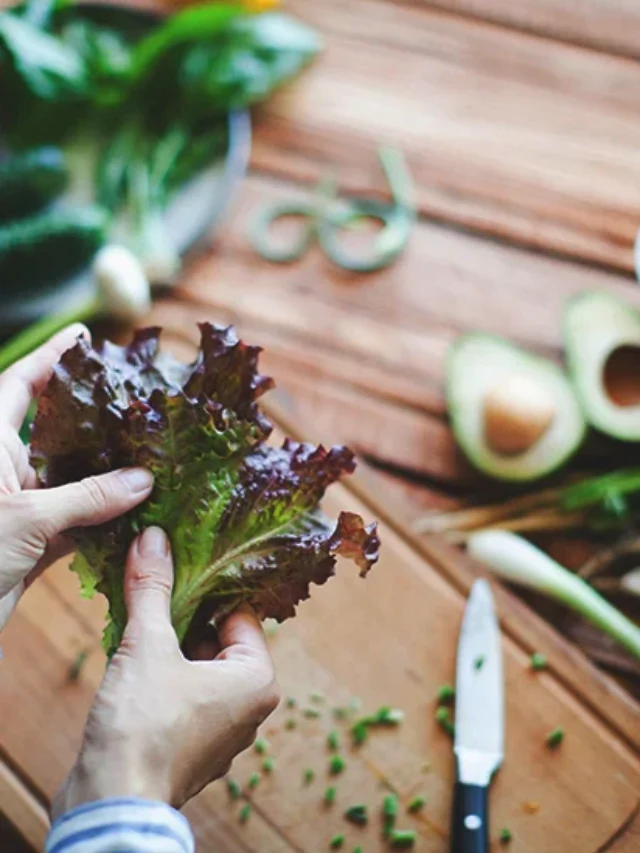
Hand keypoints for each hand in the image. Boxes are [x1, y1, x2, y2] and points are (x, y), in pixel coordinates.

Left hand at [0, 325, 153, 630]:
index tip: (81, 338)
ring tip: (150, 459)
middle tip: (135, 403)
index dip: (49, 359)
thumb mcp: (24, 518)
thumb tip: (143, 480)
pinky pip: (77, 525)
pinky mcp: (32, 545)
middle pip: (55, 434)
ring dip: (108, 479)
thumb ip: (87, 498)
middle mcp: (5, 472)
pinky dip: (104, 523)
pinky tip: (136, 515)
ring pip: (73, 483)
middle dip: (93, 420)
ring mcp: (20, 509)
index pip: (19, 387)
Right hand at [53, 526, 279, 816]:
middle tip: (154, 588)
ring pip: (196, 665)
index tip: (181, 564)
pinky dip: (161, 673)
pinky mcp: (191, 744)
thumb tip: (154, 539)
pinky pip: (182, 693)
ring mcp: (220, 729)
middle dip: (184, 615)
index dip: (208, 587)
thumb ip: (153, 588)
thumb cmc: (144, 728)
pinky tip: (133, 658)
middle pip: (217, 638)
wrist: (112, 803)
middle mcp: (248, 707)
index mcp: (257, 680)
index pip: (240, 614)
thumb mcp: (148, 645)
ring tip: (139, 619)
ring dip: (169, 644)